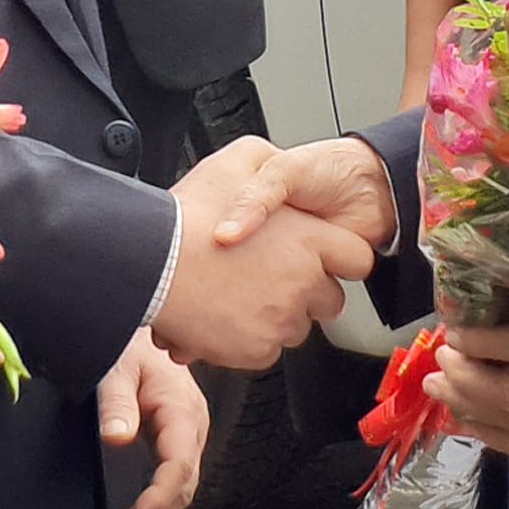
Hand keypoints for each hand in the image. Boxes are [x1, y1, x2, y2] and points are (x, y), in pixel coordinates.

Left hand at [99, 333, 207, 508]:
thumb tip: (118, 437)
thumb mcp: (117, 365)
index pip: (179, 466)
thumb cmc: (129, 341)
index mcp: (182, 409)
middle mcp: (192, 425)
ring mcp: (186, 432)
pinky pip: (173, 477)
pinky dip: (157, 502)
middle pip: (184, 485)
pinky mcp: (176, 436)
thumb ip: (117, 402)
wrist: (143, 320)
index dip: (160, 498)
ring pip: (181, 486)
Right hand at [153, 136, 377, 370]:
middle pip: (330, 300)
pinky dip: (250, 336)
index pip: (357, 259)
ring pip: (297, 327)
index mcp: (309, 240)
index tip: (324, 259)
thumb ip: (270, 159)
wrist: (151, 264)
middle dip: (306, 292)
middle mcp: (303, 282)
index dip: (338, 257)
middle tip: (271, 276)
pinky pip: (268, 348)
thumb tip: (282, 162)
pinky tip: (226, 312)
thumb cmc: (190, 217)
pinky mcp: (259, 349)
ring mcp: (282, 319)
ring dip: (276, 314)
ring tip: (239, 291)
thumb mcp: (237, 159)